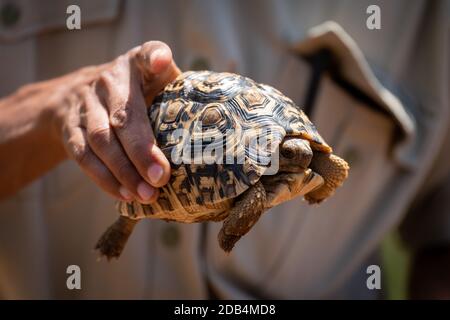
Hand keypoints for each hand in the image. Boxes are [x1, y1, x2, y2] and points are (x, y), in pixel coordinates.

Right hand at [53, 41, 180, 202]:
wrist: (78, 94)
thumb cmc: (135, 93)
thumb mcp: (156, 82)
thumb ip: (178, 94)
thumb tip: (213, 129)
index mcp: (136, 65)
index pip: (146, 54)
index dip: (154, 57)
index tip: (161, 63)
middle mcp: (108, 81)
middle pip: (123, 116)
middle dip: (141, 150)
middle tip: (160, 177)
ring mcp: (85, 104)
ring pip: (100, 140)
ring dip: (124, 171)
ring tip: (147, 194)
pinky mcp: (70, 128)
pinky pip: (83, 156)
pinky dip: (104, 178)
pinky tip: (125, 194)